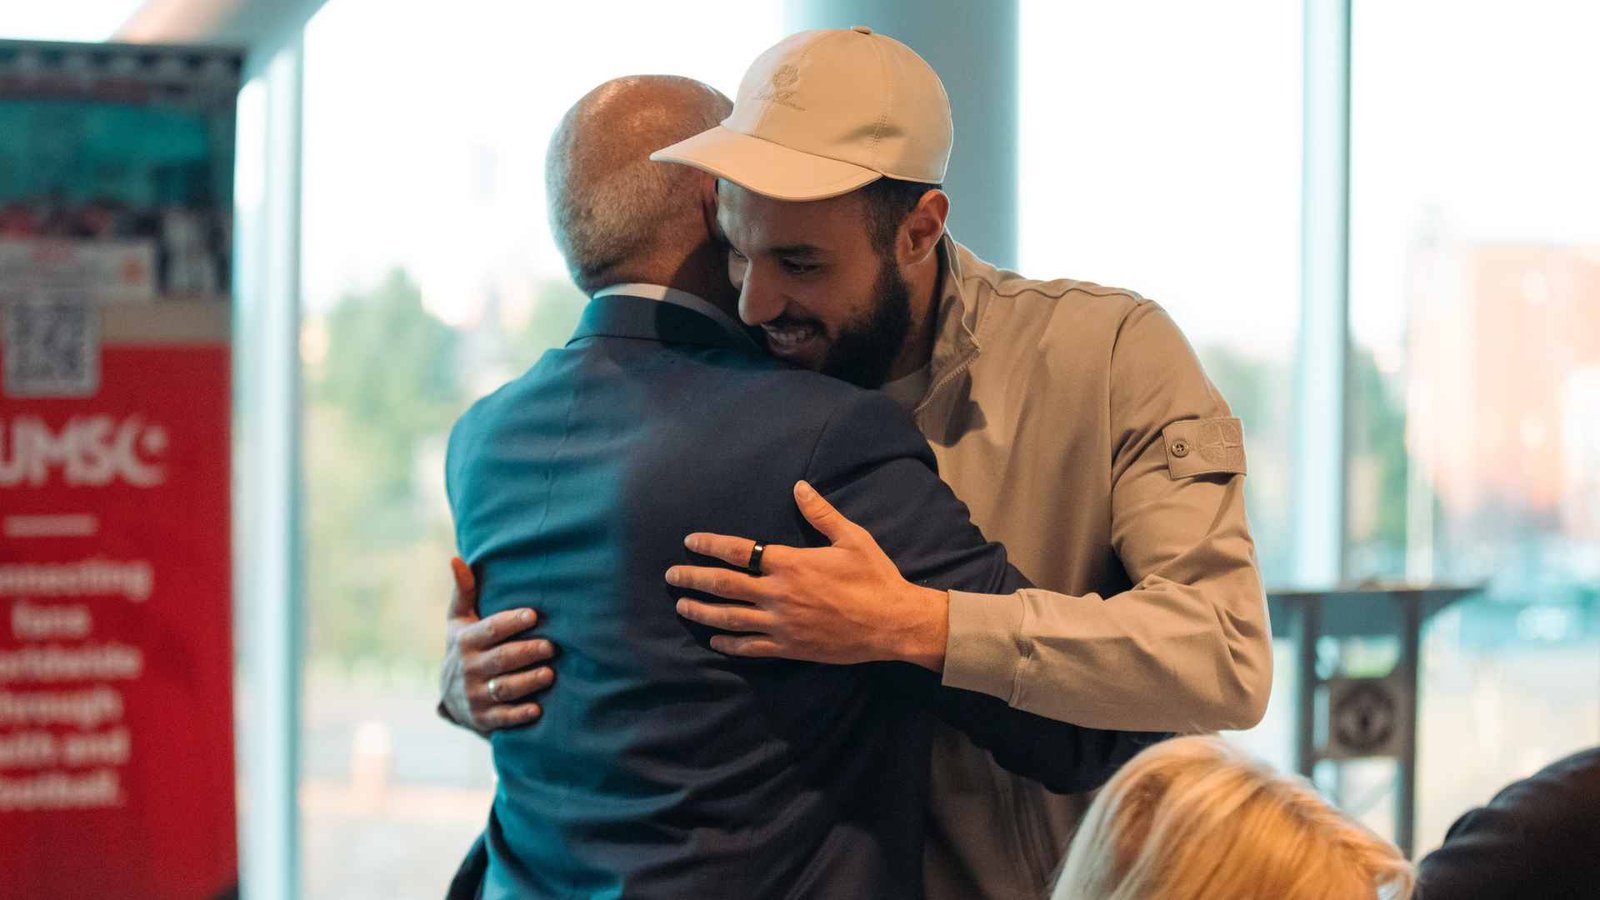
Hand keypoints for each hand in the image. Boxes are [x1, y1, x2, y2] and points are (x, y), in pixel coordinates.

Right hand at [439, 557, 556, 731]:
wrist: (449, 695)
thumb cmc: (464, 646)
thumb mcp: (459, 621)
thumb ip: (463, 591)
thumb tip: (457, 558)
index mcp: (466, 641)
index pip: (490, 630)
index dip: (511, 622)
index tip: (533, 615)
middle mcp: (469, 668)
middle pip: (501, 659)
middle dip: (527, 652)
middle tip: (551, 646)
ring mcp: (475, 695)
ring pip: (504, 688)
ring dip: (528, 682)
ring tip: (550, 674)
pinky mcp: (483, 718)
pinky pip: (503, 718)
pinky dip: (520, 715)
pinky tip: (538, 709)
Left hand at [666, 481, 949, 669]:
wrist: (893, 623)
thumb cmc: (874, 577)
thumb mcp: (851, 538)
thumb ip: (820, 513)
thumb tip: (799, 487)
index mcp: (790, 563)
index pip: (739, 551)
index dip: (710, 545)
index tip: (690, 542)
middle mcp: (778, 594)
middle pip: (724, 585)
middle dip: (693, 578)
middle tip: (670, 575)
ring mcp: (781, 624)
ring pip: (730, 618)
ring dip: (702, 612)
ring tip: (682, 606)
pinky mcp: (790, 647)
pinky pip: (751, 647)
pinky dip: (729, 644)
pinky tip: (715, 641)